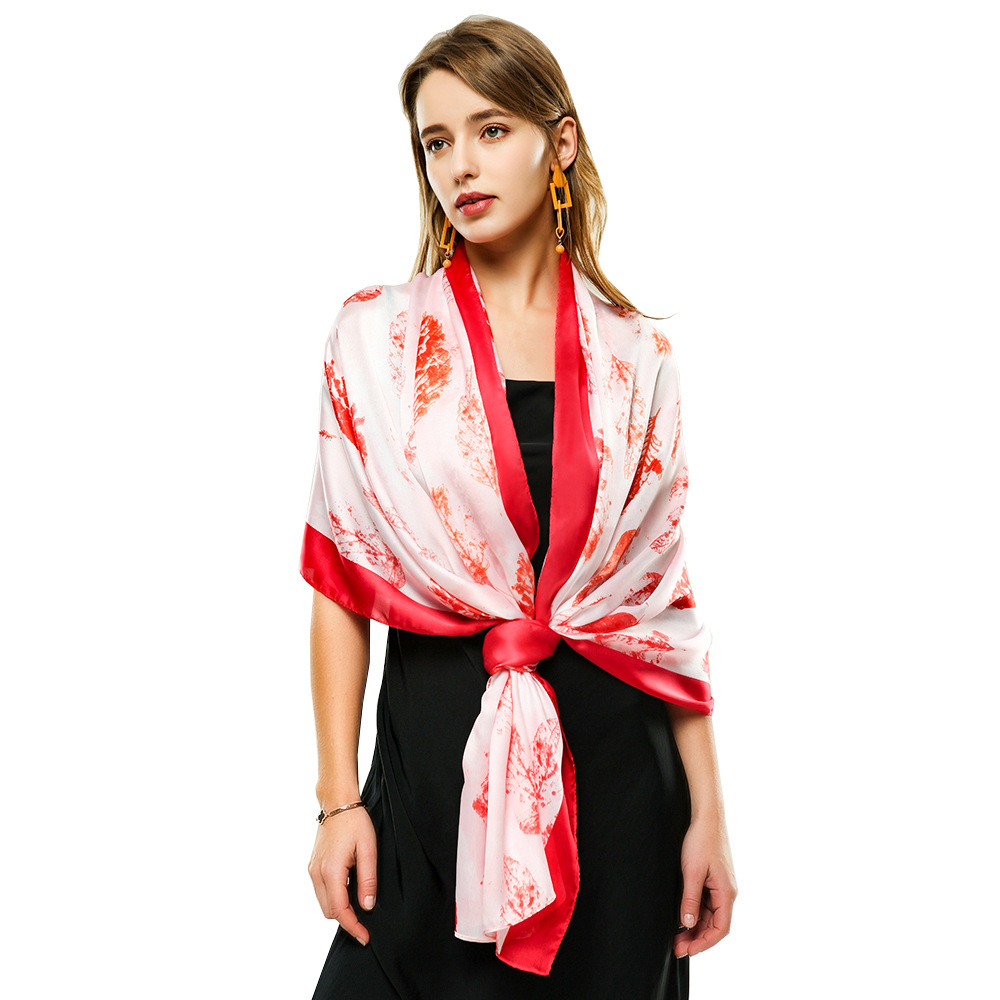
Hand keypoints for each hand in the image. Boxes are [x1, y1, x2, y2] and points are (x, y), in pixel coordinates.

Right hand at [307, 805, 377, 945]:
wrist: (337, 803)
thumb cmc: (355, 822)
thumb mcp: (368, 849)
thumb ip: (368, 879)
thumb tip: (367, 906)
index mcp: (331, 870)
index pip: (340, 910)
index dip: (353, 926)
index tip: (365, 937)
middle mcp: (317, 873)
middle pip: (329, 911)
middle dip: (346, 921)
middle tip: (365, 924)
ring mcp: (312, 870)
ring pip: (324, 903)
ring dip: (340, 910)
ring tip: (359, 908)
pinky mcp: (313, 866)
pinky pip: (322, 891)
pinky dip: (334, 898)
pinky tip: (348, 893)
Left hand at [673, 813, 736, 957]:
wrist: (706, 817)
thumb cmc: (701, 841)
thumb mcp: (692, 872)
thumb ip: (690, 899)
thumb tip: (687, 923)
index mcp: (726, 893)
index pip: (720, 929)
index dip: (704, 943)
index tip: (686, 950)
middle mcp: (727, 892)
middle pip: (714, 924)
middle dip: (696, 937)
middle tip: (676, 947)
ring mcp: (720, 886)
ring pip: (709, 915)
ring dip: (694, 926)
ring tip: (675, 935)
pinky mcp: (713, 879)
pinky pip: (706, 903)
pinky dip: (695, 912)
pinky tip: (681, 916)